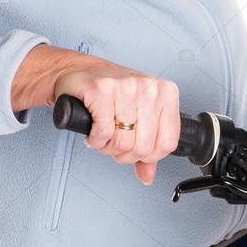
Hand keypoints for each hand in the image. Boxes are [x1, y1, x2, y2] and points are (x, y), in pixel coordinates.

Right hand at [12, 45, 180, 184]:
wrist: (79, 71)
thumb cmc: (110, 93)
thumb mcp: (139, 116)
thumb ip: (148, 146)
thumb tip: (147, 175)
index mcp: (166, 93)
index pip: (167, 143)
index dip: (148, 156)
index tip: (135, 150)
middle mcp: (149, 88)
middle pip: (144, 147)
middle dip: (124, 154)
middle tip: (114, 143)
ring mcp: (126, 87)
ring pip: (123, 142)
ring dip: (107, 147)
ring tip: (103, 135)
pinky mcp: (102, 90)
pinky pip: (103, 132)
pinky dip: (95, 139)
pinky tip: (94, 132)